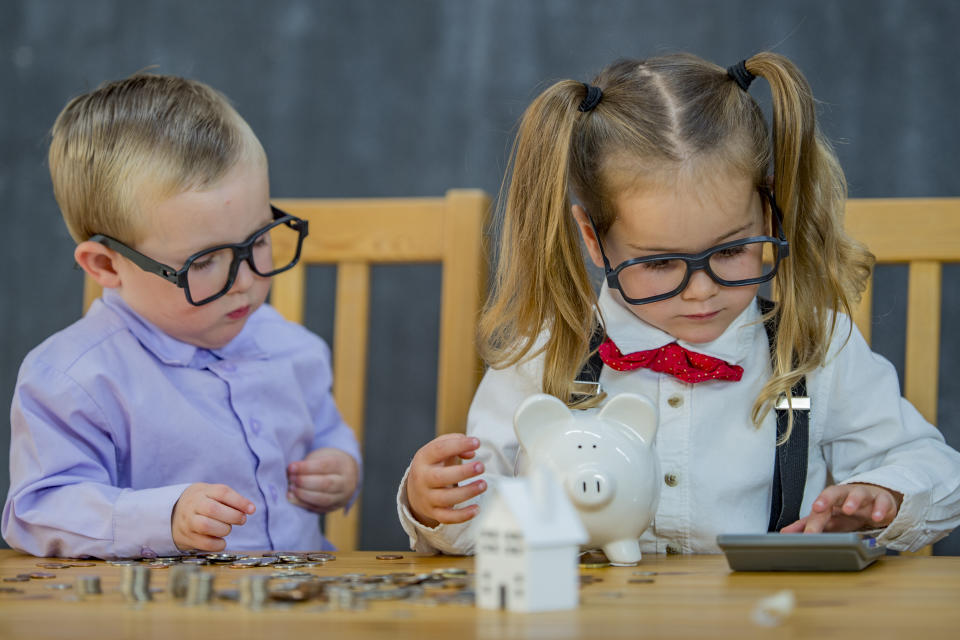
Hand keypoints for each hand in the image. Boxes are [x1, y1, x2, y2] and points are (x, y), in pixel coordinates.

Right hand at [172, 483, 255, 551]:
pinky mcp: (186, 537)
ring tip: (227, 529)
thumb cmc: (202, 503)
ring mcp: (187, 521)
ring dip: (224, 529)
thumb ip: (230, 499)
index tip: (252, 510)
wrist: (172, 514)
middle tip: (241, 520)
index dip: (239, 501)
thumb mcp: (212, 494)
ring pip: (206, 526)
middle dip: (232, 516)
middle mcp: (193, 505)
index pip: (222, 492)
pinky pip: (204, 543)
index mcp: (202, 491)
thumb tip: (250, 509)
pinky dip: (218, 544)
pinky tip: (221, 541)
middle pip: (213, 509)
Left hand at [286, 447, 359, 513]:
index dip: (306, 467)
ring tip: (291, 489)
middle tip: (291, 479)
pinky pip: (319, 509)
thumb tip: (290, 472)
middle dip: (305, 482)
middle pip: (326, 484)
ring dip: (304, 495)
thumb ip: (307, 464)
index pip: (325, 466)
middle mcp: (346, 482)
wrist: (346, 474)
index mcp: (343, 465)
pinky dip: (303, 504)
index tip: (291, 467)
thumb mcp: (321, 456)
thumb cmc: (327, 463)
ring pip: (323, 499)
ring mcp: (342, 497)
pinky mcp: (334, 507)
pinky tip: (292, 499)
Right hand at [406, 433, 485, 527]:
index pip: (439, 449)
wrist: (415, 489)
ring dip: (467, 492)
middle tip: (481, 467)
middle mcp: (423, 478)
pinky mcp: (433, 512)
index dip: (458, 445)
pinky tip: (477, 508)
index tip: (477, 442)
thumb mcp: (439, 449)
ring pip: (446, 498)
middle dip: (463, 472)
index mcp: (423, 458)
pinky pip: (447, 517)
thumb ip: (455, 442)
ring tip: (483, 484)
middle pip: (440, 477)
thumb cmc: (433, 464)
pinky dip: (463, 515)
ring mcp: (427, 497)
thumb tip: (472, 451)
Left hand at [780, 483, 902, 533]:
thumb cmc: (849, 512)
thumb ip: (808, 525)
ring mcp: (865, 497)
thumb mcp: (830, 519)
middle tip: (818, 507)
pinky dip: (880, 509)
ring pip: (858, 494)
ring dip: (852, 500)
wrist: (877, 502)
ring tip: (848, 509)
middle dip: (825, 499)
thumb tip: (785, 534)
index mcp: (831, 500)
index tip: (806, 533)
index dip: (812, 519)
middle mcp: (846, 495)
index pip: (820, 507)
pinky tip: (877, 517)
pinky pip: (882, 502)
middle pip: (834, 492)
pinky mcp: (883, 501)